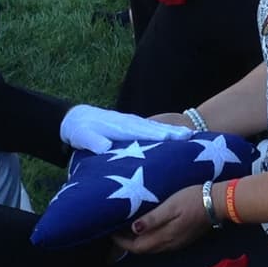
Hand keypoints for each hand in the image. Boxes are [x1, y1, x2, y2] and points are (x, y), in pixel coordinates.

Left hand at [60, 105, 191, 153]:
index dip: (161, 136)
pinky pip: (152, 128)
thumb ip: (94, 142)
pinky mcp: (133, 126)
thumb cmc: (81, 130)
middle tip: (192, 137)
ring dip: (172, 132)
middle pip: (155, 128)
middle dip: (173, 133)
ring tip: (191, 136)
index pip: (145, 132)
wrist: (76, 118)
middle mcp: (131, 122)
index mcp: (121, 126)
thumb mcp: (83, 137)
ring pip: (156, 127)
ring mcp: (133, 123)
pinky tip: (175, 136)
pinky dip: (165, 131)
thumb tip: (105, 148)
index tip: (177, 139)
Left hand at [113, 184, 208, 253]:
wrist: (219, 203)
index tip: (110, 231)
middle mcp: (169, 244)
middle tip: (115, 229)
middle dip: (127, 243)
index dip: (121, 242)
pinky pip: (160, 243)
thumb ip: (152, 219)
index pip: (137, 246)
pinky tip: (146, 228)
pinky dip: (148, 238)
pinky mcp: (182, 238)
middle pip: (143, 249)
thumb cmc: (193, 199)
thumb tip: (133, 230)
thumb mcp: (171, 206)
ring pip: (151, 247)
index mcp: (164, 237)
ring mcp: (177, 243)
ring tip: (126, 228)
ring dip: (138, 241)